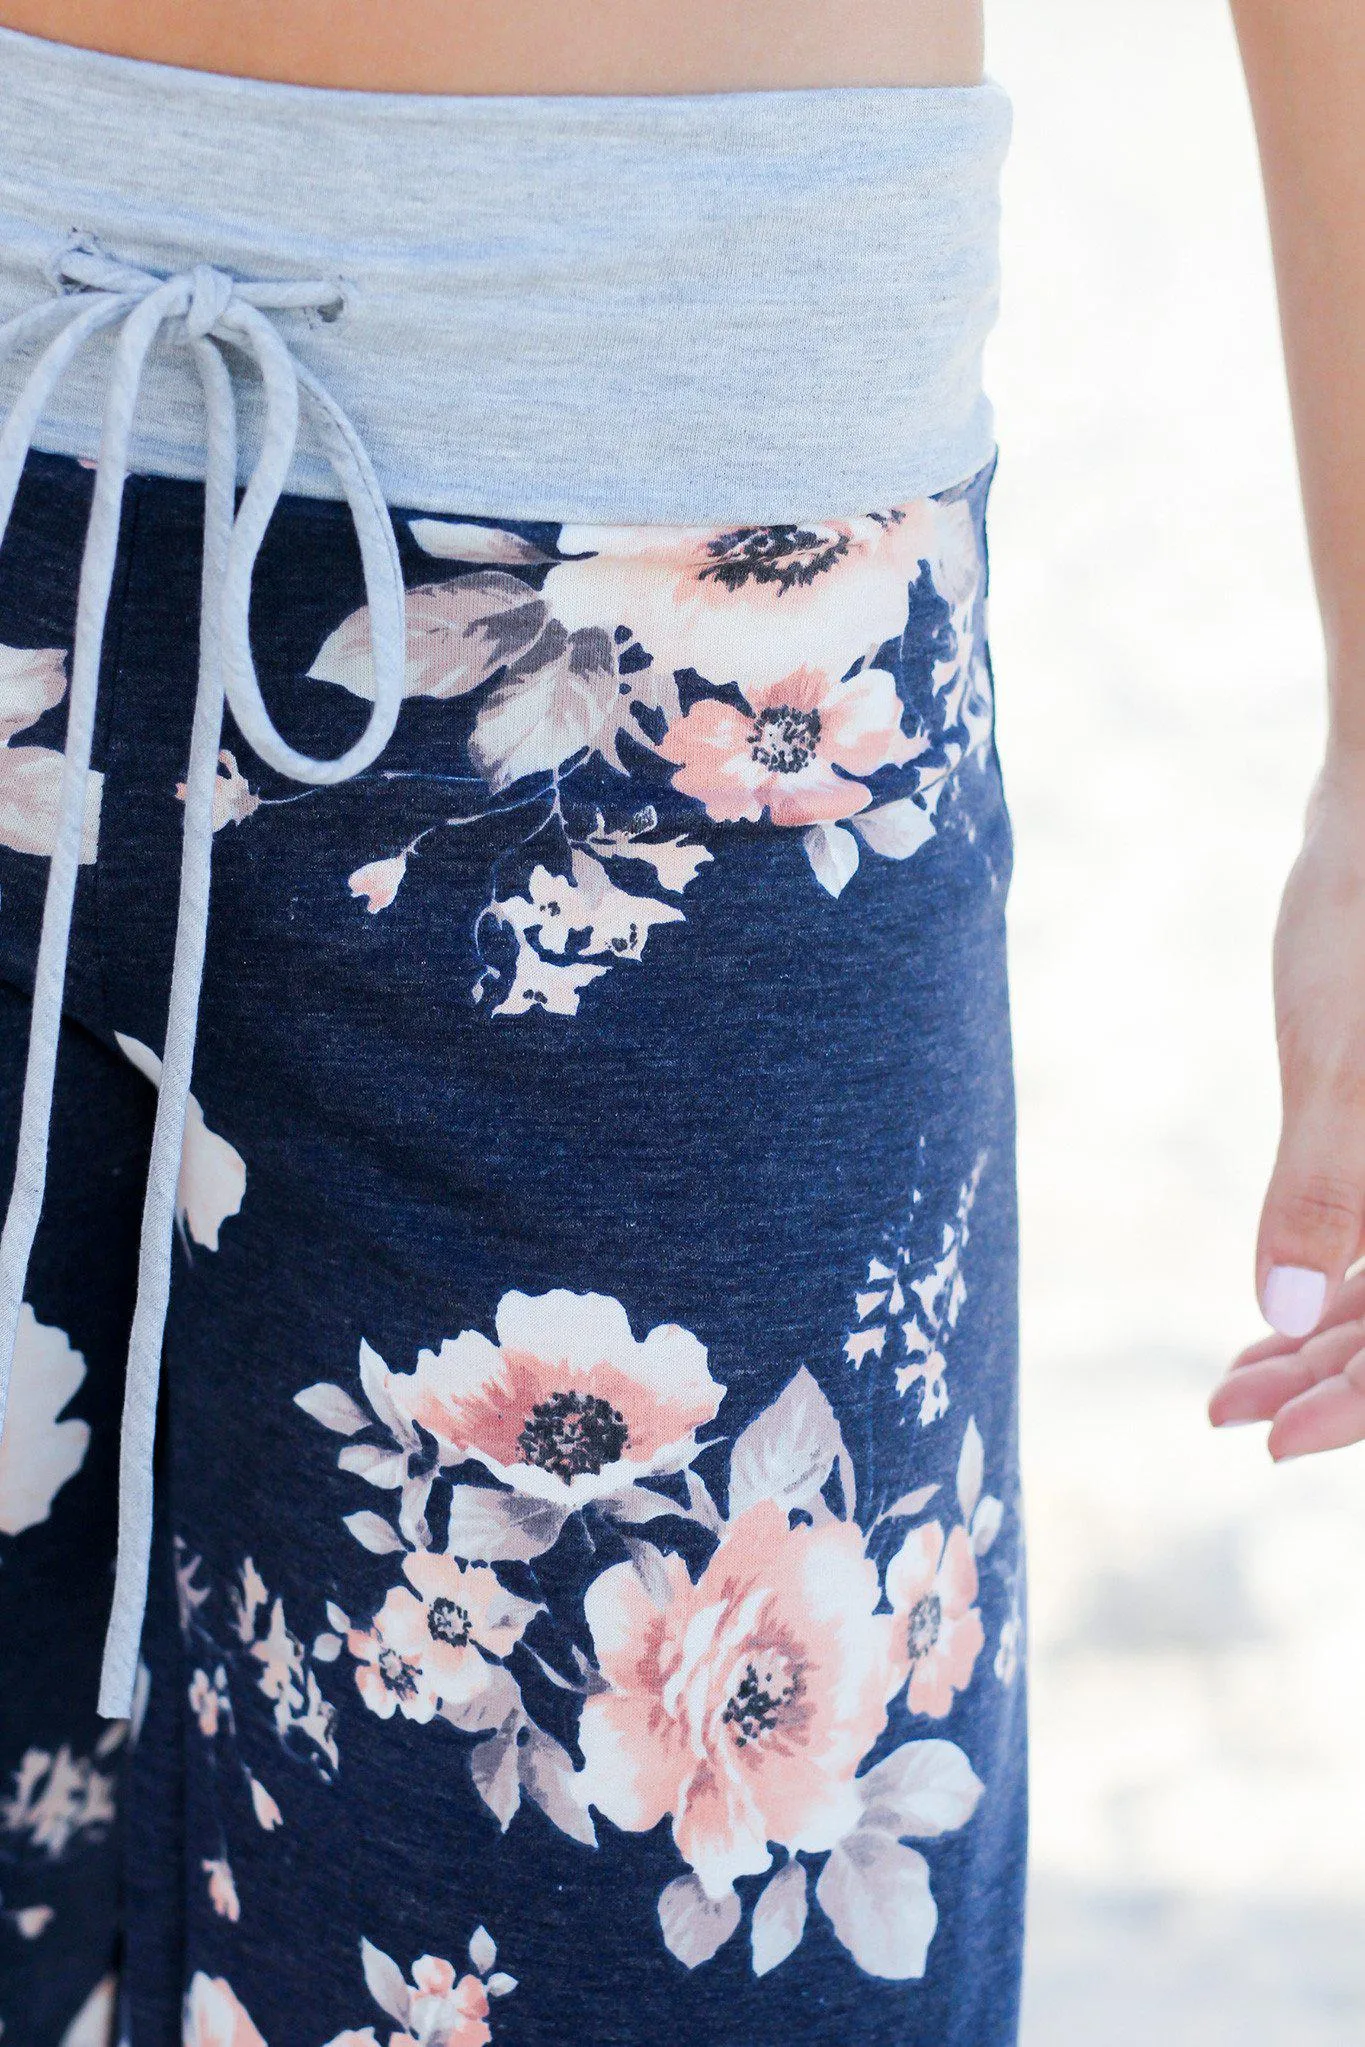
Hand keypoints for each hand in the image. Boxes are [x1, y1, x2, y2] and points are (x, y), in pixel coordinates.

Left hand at [1209, 750, 1364, 1456]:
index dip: (1358, 1404)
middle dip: (1332, 1382)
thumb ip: (1326, 1184)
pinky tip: (1278, 1314)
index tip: (1269, 1440)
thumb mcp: (1342, 1055)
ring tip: (1235, 1379)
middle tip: (1226, 1410)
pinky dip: (1341, 1285)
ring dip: (1329, 1342)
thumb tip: (1291, 1311)